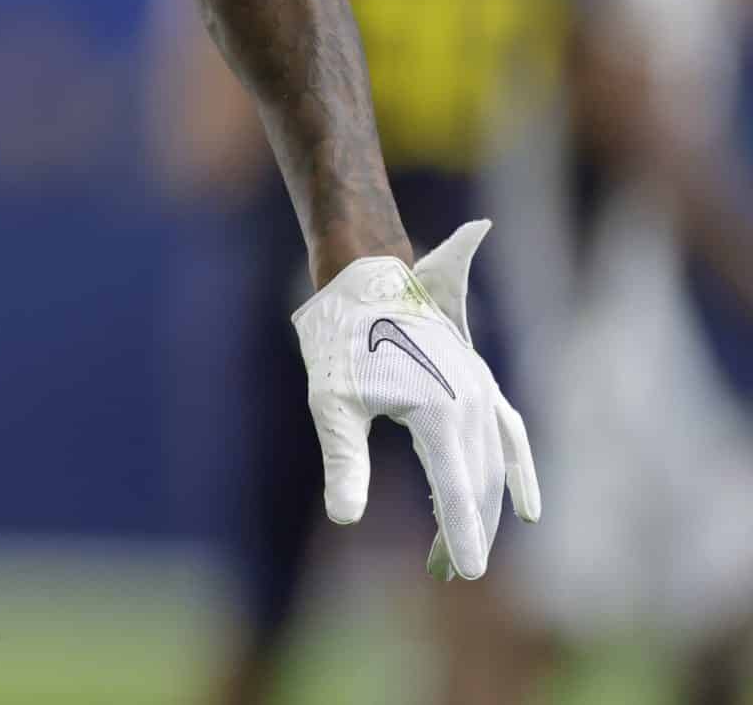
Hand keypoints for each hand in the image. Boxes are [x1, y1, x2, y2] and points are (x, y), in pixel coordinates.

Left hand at [292, 220, 540, 579]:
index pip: (456, 489)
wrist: (364, 281)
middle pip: (479, 483)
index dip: (461, 535)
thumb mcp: (330, 404)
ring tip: (455, 552)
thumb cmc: (338, 342)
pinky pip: (511, 436)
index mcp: (438, 412)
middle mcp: (471, 404)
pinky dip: (518, 472)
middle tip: (444, 572)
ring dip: (483, 508)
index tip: (465, 573)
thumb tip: (344, 518)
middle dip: (466, 529)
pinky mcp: (480, 384)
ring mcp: (481, 392)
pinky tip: (525, 509)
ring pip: (494, 465)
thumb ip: (343, 462)